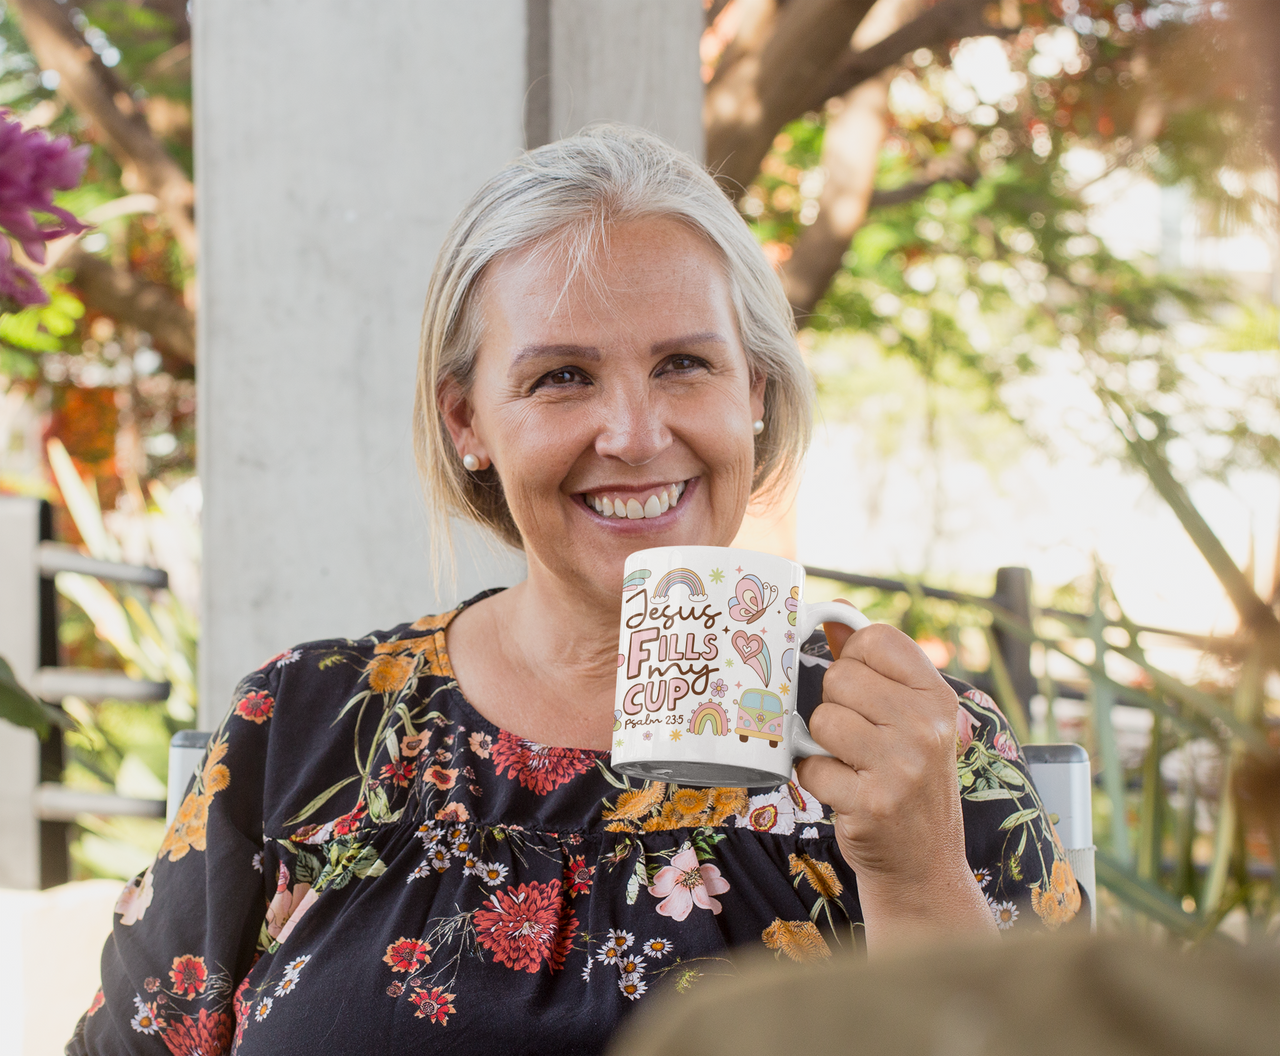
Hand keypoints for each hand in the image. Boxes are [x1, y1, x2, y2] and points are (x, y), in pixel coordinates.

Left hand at [794, 603, 995, 949]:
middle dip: (835, 706)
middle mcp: (927, 728)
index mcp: (939, 698)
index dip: (853, 657)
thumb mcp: (911, 719)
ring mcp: (901, 767)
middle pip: (839, 678)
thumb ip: (875, 667)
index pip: (876, 638)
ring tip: (852, 765)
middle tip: (857, 737)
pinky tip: (845, 792)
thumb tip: (835, 616)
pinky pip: (810, 766)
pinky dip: (816, 780)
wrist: (923, 865)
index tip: (861, 687)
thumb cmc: (908, 781)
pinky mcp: (871, 804)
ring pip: (821, 720)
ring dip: (823, 745)